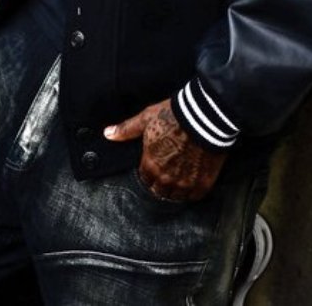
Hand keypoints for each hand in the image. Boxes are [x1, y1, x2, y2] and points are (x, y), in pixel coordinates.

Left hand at [104, 99, 225, 201]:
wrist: (204, 116)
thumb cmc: (173, 115)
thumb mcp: (146, 119)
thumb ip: (126, 130)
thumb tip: (107, 134)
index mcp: (150, 165)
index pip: (145, 179)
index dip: (150, 172)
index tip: (158, 164)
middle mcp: (166, 179)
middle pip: (160, 191)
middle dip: (163, 183)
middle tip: (171, 170)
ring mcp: (185, 183)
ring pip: (177, 196)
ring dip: (178, 189)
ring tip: (183, 176)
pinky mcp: (203, 183)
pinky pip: (195, 196)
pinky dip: (194, 190)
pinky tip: (195, 178)